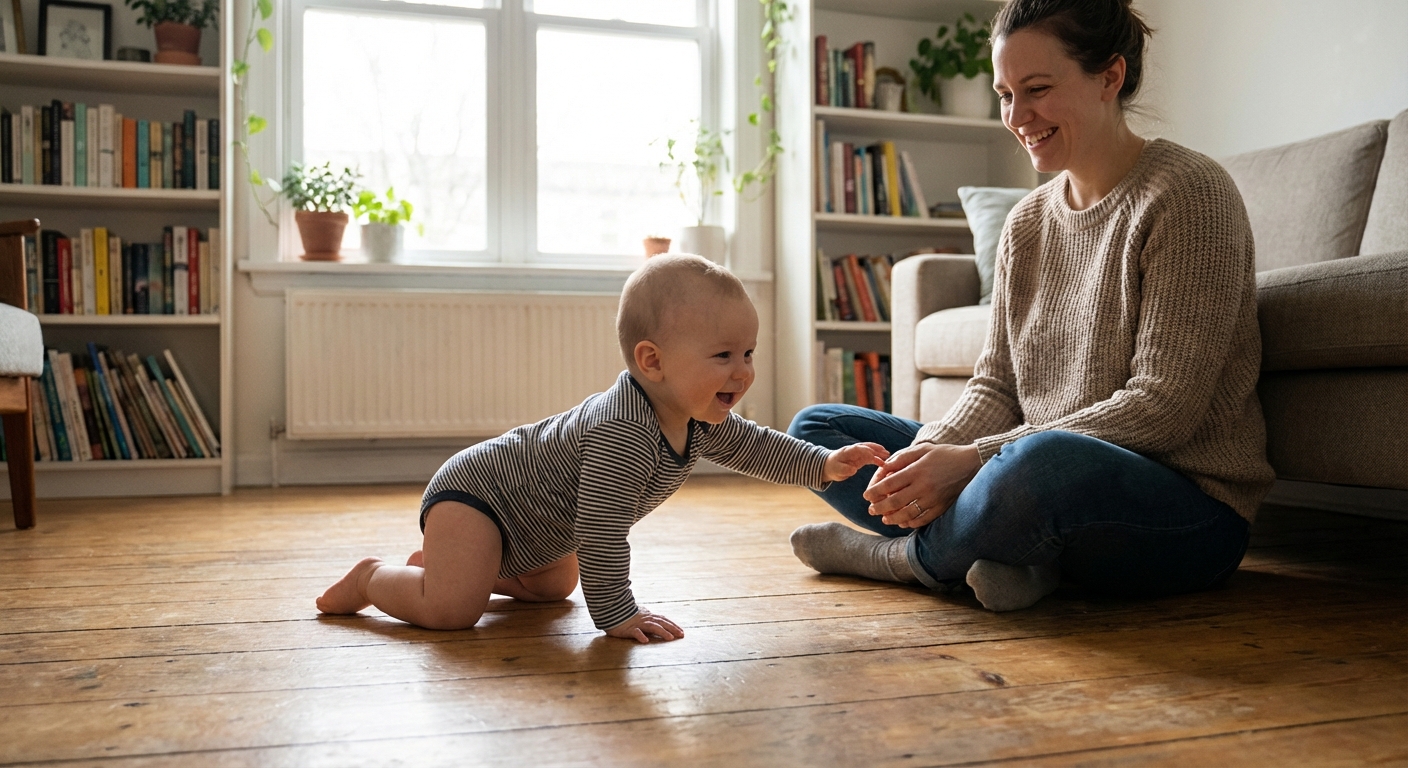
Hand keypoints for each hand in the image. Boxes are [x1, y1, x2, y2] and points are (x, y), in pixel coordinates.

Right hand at [605, 609, 684, 643]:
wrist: (611, 612)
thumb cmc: (625, 615)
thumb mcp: (640, 615)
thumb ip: (648, 618)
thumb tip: (658, 620)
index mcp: (648, 616)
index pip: (663, 620)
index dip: (673, 625)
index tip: (681, 632)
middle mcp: (645, 619)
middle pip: (661, 623)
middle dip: (672, 629)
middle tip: (681, 635)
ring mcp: (637, 624)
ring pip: (651, 627)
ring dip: (661, 632)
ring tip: (669, 638)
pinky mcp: (628, 629)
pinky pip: (635, 632)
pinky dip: (640, 636)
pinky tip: (645, 641)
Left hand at [823, 442, 889, 482]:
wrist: (829, 466)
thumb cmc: (832, 467)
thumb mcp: (836, 470)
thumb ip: (844, 469)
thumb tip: (853, 470)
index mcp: (848, 451)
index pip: (858, 449)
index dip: (866, 451)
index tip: (874, 456)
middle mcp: (854, 450)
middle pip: (867, 447)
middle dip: (876, 450)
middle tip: (886, 454)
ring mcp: (859, 453)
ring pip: (870, 450)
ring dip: (879, 452)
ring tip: (888, 456)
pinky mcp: (861, 458)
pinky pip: (871, 456)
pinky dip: (877, 457)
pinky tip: (884, 460)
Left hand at [863, 443, 980, 528]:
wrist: (971, 463)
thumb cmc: (945, 454)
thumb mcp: (923, 449)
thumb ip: (902, 457)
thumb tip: (884, 467)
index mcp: (917, 471)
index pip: (889, 484)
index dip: (875, 491)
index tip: (866, 495)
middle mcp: (924, 486)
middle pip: (895, 502)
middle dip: (879, 507)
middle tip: (871, 510)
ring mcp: (933, 499)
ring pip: (908, 514)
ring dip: (893, 518)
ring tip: (884, 519)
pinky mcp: (942, 507)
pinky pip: (924, 519)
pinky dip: (911, 523)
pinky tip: (903, 522)